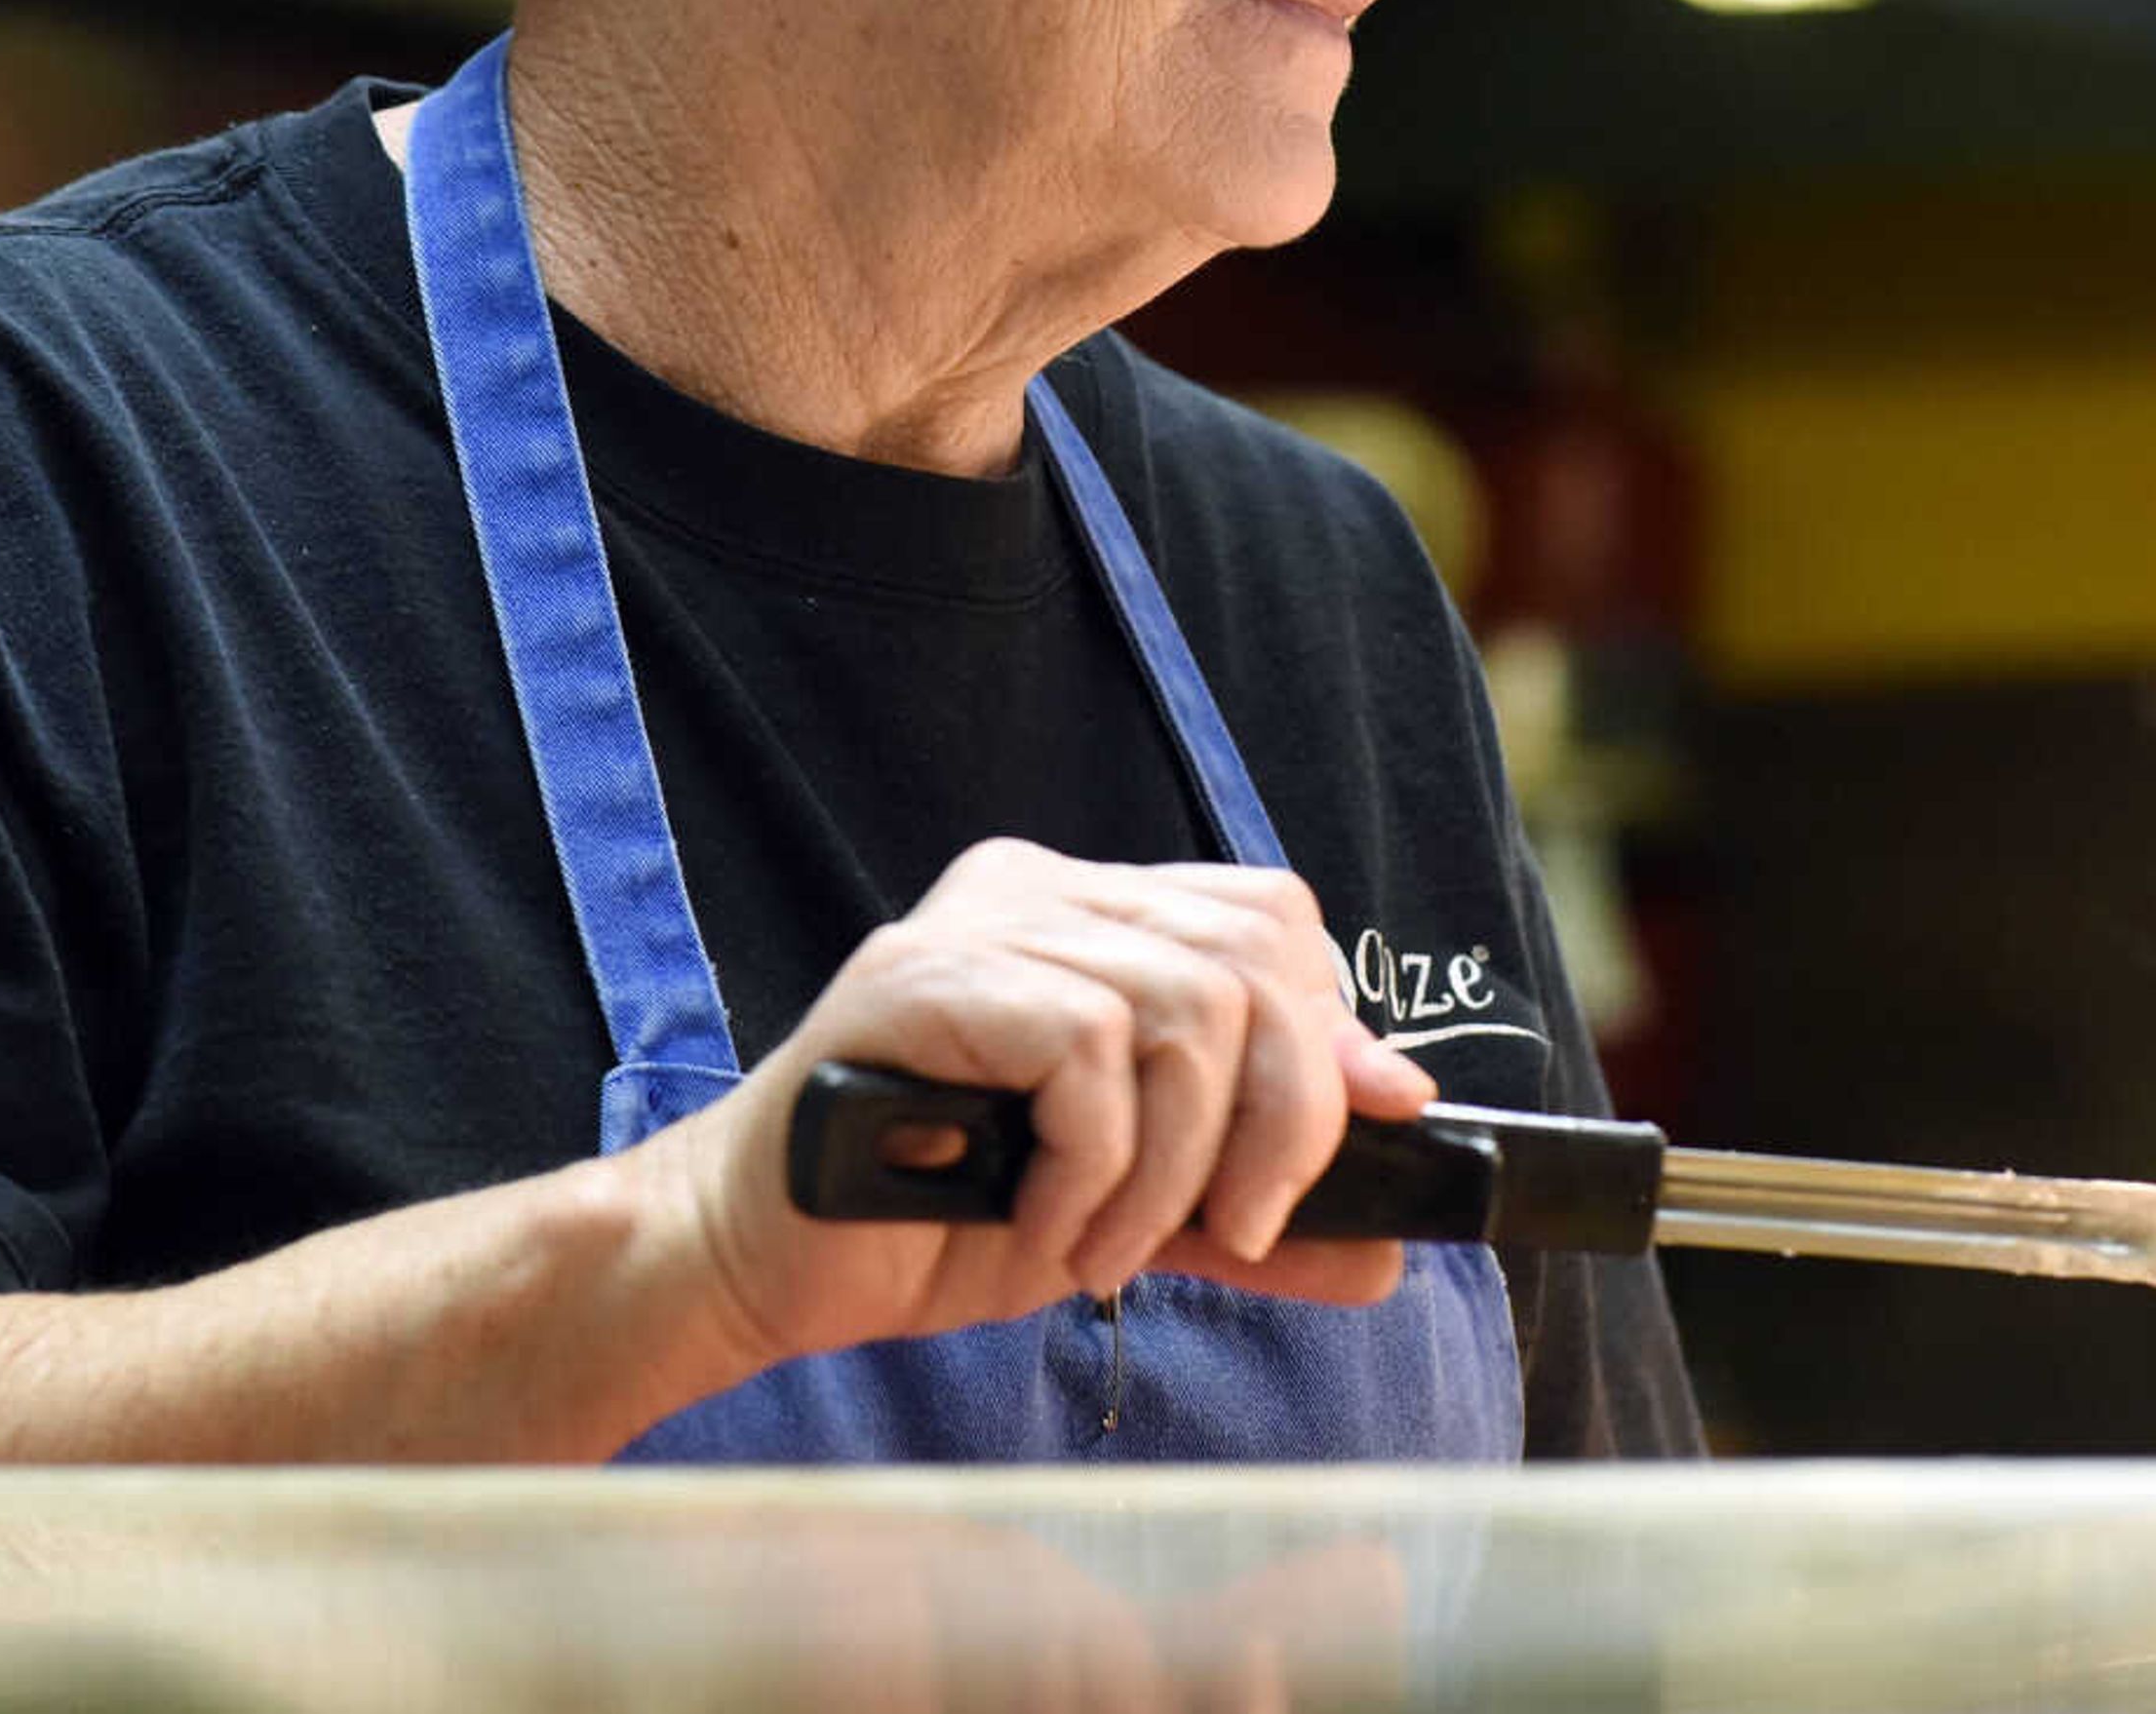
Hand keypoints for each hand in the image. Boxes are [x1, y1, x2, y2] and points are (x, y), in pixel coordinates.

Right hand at [634, 837, 1438, 1369]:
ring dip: (1175, 1170)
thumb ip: (1252, 1216)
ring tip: (1102, 1248)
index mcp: (1090, 917)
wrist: (762, 1263)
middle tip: (1232, 1232)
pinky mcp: (922, 981)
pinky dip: (1092, 1173)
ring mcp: (976, 924)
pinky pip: (1086, 1055)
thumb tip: (1393, 1243)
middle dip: (1282, 1120)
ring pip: (1184, 1011)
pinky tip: (1037, 1228)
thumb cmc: (930, 1220)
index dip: (1328, 1035)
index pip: (1270, 921)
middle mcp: (1039, 891)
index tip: (1318, 1167)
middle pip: (1254, 957)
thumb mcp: (1130, 1216)